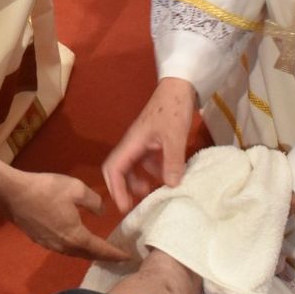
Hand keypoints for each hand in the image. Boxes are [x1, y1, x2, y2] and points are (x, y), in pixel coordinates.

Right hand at [0, 164, 128, 260]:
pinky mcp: (40, 240)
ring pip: (74, 253)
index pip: (100, 250)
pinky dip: (75, 248)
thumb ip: (94, 202)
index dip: (115, 254)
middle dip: (103, 257)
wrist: (13, 193)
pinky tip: (76, 241)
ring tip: (99, 250)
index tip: (127, 257)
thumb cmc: (46, 190)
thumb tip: (101, 212)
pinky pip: (63, 248)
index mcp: (76, 236)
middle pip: (88, 255)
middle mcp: (64, 247)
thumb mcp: (77, 189)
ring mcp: (50, 245)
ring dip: (88, 253)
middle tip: (116, 256)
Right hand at [102, 78, 195, 213]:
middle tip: (132, 205)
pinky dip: (153, 173)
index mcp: (132, 143)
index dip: (115, 189)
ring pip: (133, 167)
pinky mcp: (153, 142)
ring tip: (151, 194)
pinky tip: (167, 179)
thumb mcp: (175, 137)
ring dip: (138, 182)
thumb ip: (172, 161)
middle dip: (122, 188)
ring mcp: (142, 143)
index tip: (124, 207)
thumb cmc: (173, 109)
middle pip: (118, 170)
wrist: (180, 86)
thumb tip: (170, 186)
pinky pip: (147, 162)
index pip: (114, 168)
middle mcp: (133, 144)